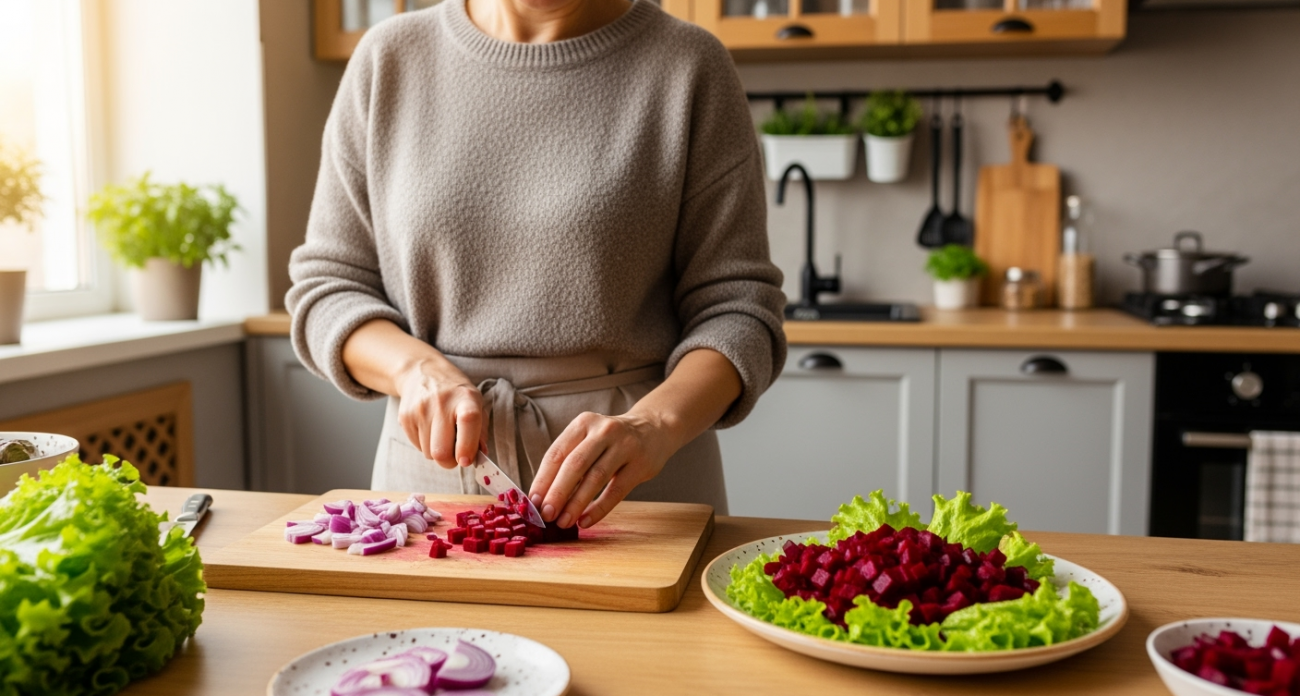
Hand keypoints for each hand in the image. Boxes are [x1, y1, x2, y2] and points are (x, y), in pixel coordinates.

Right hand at [395, 360, 486, 469]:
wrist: (422, 373)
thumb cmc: (456, 394)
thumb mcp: (476, 404)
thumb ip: (481, 432)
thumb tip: (481, 455)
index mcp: (466, 398)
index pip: (468, 421)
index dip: (467, 446)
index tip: (466, 461)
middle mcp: (441, 402)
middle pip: (441, 451)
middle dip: (449, 461)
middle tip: (456, 455)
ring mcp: (420, 410)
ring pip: (428, 454)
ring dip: (437, 452)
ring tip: (442, 434)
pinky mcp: (405, 417)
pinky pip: (417, 447)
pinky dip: (425, 445)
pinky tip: (429, 429)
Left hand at [528, 411, 674, 528]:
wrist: (654, 429)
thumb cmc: (611, 441)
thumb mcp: (589, 438)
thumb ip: (568, 462)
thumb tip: (543, 497)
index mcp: (583, 423)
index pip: (557, 453)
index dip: (542, 480)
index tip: (532, 503)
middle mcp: (603, 431)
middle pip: (575, 464)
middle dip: (557, 492)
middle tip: (545, 515)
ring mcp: (624, 446)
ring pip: (595, 478)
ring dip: (576, 503)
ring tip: (563, 522)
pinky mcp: (640, 464)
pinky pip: (616, 491)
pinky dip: (599, 508)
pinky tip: (585, 521)